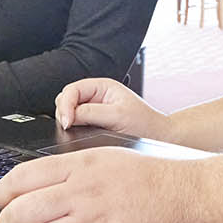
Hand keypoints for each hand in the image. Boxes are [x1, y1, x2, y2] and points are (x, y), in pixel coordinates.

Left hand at [0, 147, 186, 222]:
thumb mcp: (101, 156)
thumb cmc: (143, 177)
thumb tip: (27, 184)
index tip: (3, 200)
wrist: (181, 198)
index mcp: (79, 166)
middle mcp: (82, 194)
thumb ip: (64, 168)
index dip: (2, 194)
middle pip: (20, 214)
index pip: (20, 179)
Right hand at [54, 77, 170, 138]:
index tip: (68, 121)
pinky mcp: (93, 123)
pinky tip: (78, 132)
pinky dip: (72, 127)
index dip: (66, 105)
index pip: (73, 90)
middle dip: (64, 111)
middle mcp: (96, 95)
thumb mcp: (117, 116)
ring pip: (68, 110)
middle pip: (66, 98)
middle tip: (69, 126)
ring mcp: (94, 109)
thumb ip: (90, 113)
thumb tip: (68, 116)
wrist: (158, 137)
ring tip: (73, 129)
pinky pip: (76, 122)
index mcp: (102, 86)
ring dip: (68, 119)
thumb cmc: (144, 123)